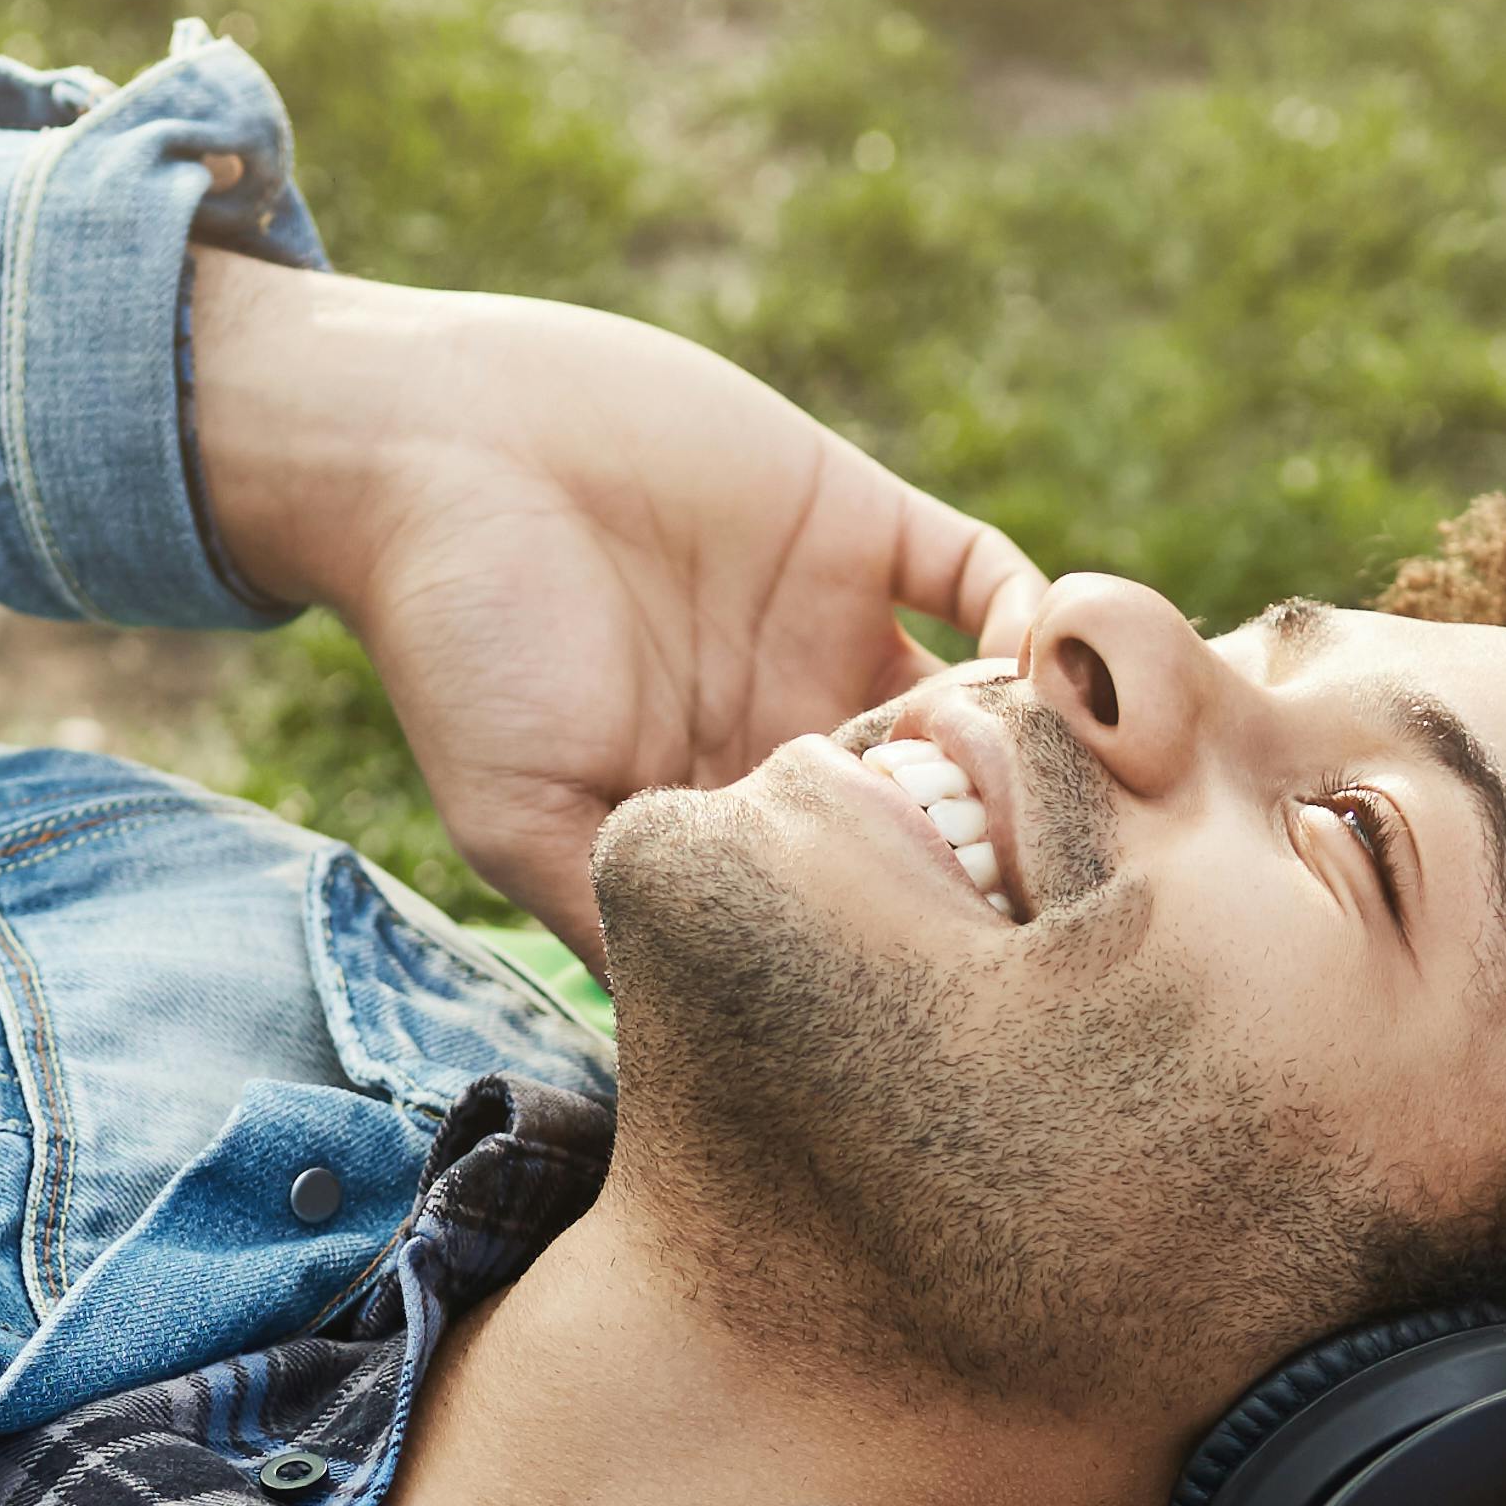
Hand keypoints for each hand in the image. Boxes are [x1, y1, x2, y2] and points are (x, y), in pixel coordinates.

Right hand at [191, 259, 1037, 959]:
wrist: (428, 448)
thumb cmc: (455, 647)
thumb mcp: (519, 822)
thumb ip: (619, 919)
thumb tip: (720, 1057)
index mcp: (725, 818)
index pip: (865, 900)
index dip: (934, 938)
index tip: (988, 977)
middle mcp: (795, 732)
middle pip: (952, 813)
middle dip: (1016, 853)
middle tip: (1060, 891)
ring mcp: (835, 630)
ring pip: (989, 704)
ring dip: (1043, 741)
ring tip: (1077, 785)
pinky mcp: (858, 524)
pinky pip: (984, 575)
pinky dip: (1034, 617)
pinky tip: (1038, 658)